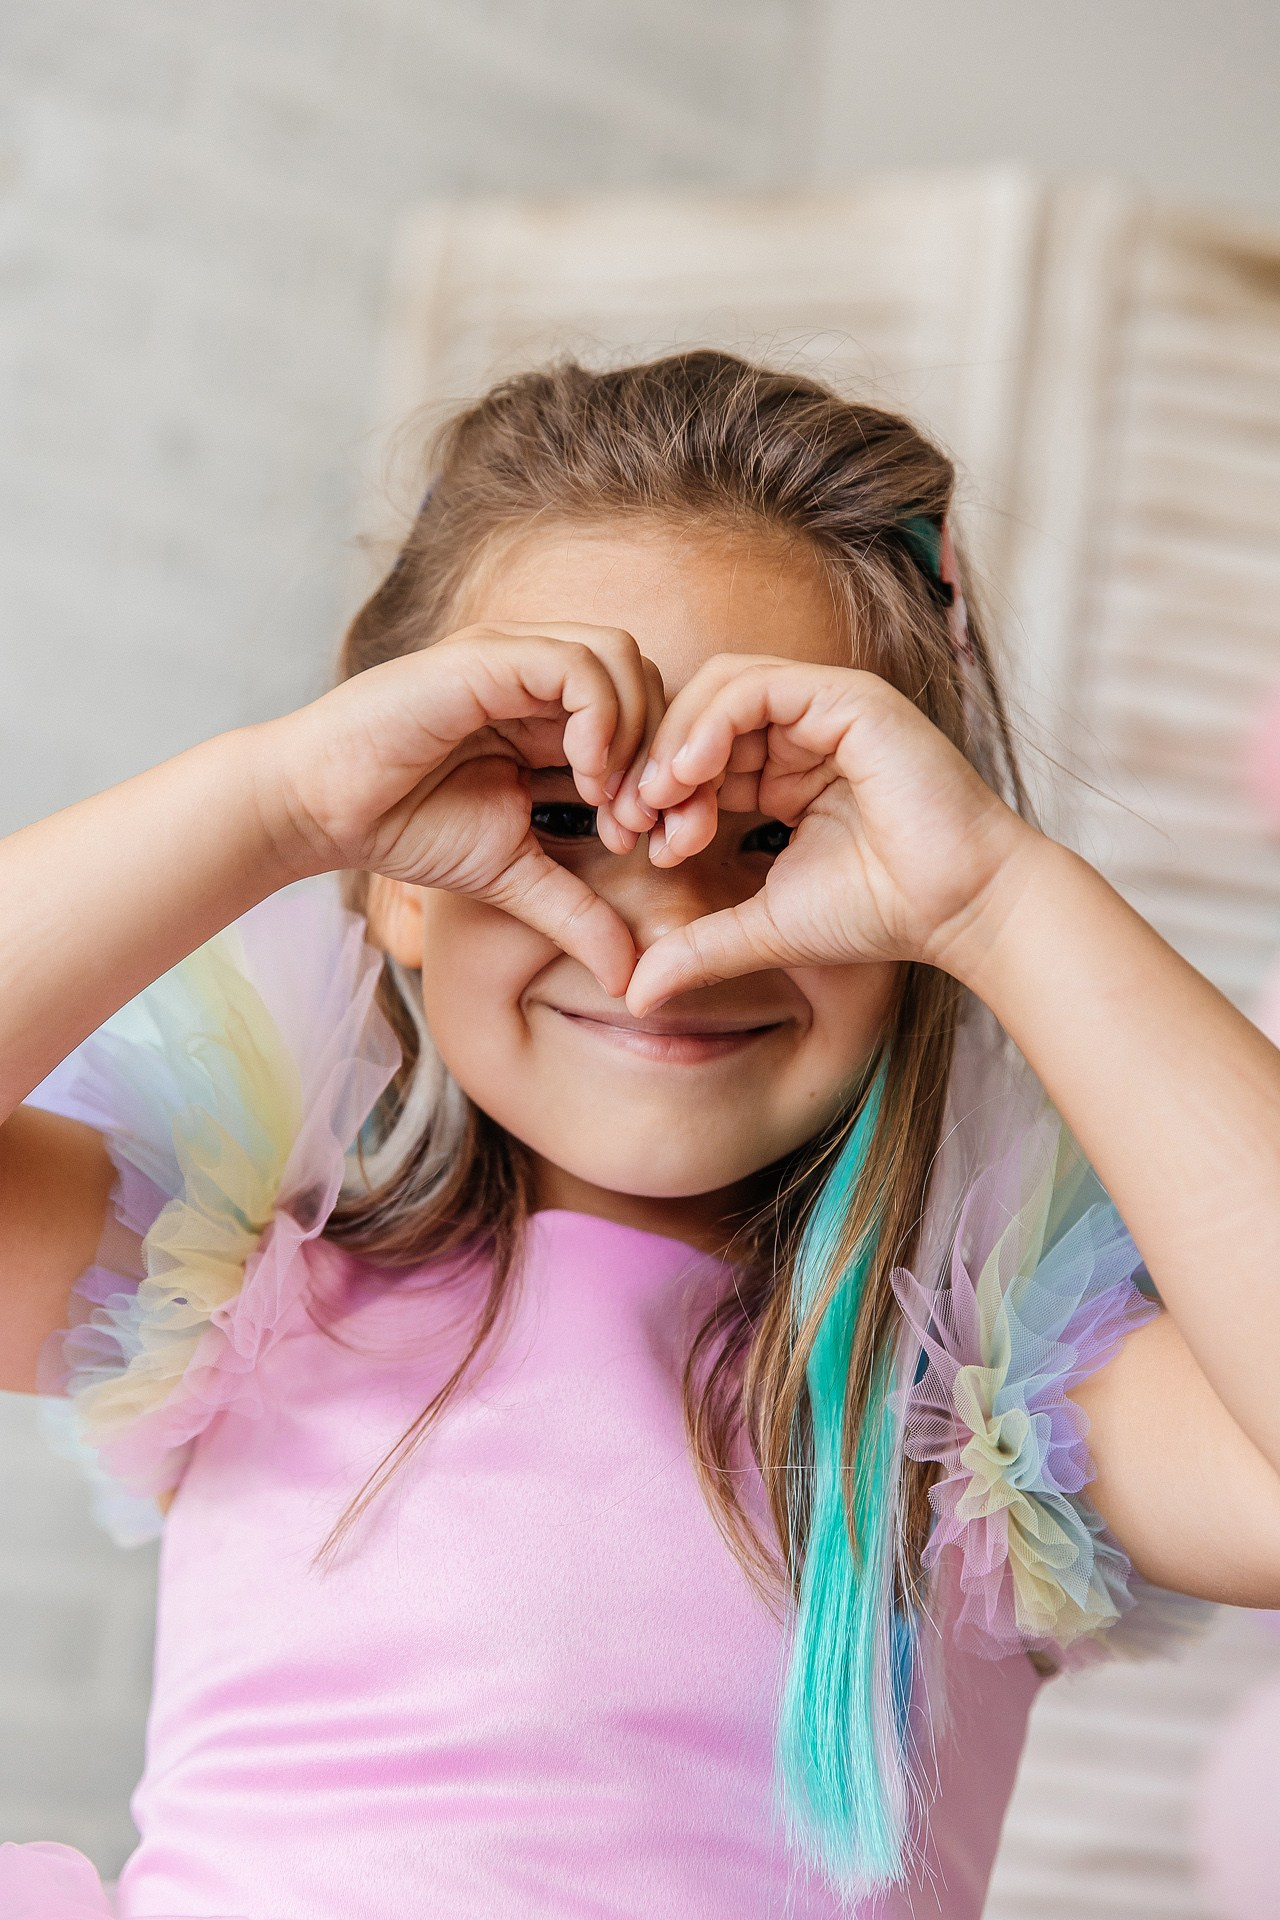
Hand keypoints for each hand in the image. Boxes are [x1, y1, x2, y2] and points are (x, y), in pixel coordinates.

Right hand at [257, 625, 663, 996]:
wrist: (320, 810)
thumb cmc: (406, 829)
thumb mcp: (514, 878)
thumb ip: (577, 915)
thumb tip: (630, 978)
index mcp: (549, 716)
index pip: (647, 718)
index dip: (669, 779)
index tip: (659, 846)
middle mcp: (538, 675)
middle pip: (649, 678)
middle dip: (667, 756)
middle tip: (646, 828)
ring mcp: (513, 657)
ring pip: (622, 657)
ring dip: (637, 734)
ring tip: (612, 802)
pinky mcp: (486, 656)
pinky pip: (575, 664)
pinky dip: (600, 718)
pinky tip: (583, 776)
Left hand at [617, 656, 1034, 1012]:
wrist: (960, 909)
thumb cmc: (879, 914)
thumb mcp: (763, 928)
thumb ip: (699, 948)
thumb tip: (636, 994)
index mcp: (786, 771)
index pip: (697, 754)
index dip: (654, 791)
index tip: (631, 843)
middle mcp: (805, 731)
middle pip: (698, 712)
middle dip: (652, 764)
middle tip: (628, 821)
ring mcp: (827, 708)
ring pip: (720, 688)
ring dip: (675, 740)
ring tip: (656, 798)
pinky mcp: (848, 699)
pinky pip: (757, 686)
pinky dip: (711, 721)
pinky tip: (690, 774)